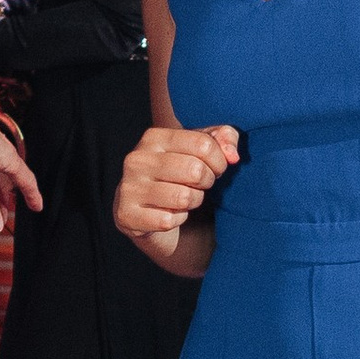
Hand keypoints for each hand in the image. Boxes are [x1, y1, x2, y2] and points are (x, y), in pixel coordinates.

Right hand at [115, 121, 238, 261]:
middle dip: (206, 182)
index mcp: (154, 137)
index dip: (219, 161)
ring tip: (186, 198)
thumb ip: (224, 139)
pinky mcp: (127, 215)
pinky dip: (176, 220)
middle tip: (200, 185)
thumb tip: (232, 155)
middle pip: (194, 170)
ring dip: (193, 202)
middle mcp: (137, 159)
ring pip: (183, 197)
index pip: (203, 144)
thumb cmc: (181, 175)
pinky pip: (167, 221)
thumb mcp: (203, 150)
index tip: (216, 168)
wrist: (147, 209)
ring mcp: (129, 187)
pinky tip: (170, 214)